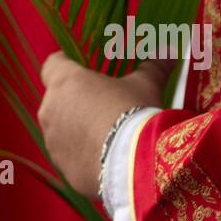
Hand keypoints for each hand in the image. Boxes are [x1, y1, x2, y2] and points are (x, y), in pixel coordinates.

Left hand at [38, 53, 172, 196]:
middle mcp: (50, 110)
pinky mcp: (63, 167)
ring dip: (76, 130)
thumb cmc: (135, 112)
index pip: (52, 65)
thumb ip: (153, 67)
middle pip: (57, 100)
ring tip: (105, 136)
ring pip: (60, 131)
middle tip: (101, 105)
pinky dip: (82, 156)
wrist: (135, 162)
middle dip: (74, 102)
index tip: (78, 68)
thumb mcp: (146, 85)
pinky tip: (105, 158)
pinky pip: (70, 157)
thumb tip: (170, 52)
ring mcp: (53, 142)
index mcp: (66, 82)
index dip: (65, 65)